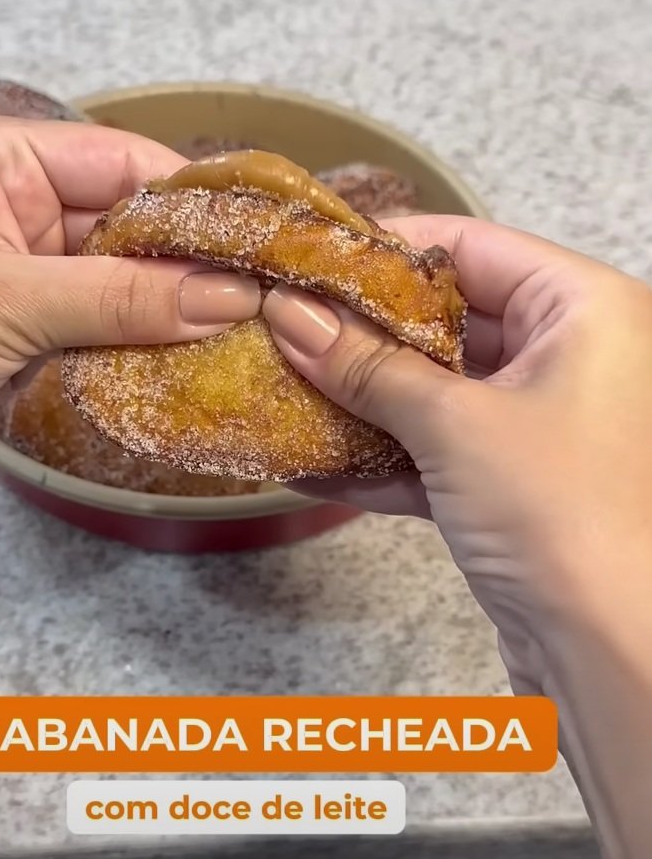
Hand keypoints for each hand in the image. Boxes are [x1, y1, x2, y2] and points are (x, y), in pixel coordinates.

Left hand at [0, 117, 259, 498]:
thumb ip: (123, 297)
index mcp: (4, 162)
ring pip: (124, 279)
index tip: (256, 235)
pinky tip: (190, 358)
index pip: (123, 162)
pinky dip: (144, 342)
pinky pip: (106, 324)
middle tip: (261, 292)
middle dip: (190, 262)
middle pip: (131, 223)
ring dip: (173, 308)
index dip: (192, 200)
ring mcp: (29, 270)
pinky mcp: (32, 326)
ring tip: (242, 329)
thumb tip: (224, 294)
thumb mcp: (11, 303)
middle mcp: (21, 206)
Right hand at [263, 216, 651, 856]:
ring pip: (437, 384)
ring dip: (366, 392)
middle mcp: (569, 353)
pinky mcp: (513, 477)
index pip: (470, 245)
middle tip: (288, 320)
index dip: (387, 247)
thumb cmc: (558, 512)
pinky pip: (438, 443)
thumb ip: (366, 366)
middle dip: (366, 328)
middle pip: (449, 316)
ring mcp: (540, 419)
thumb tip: (289, 317)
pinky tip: (317, 457)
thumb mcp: (453, 424)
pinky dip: (385, 451)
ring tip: (288, 379)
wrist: (608, 650)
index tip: (311, 255)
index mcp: (582, 309)